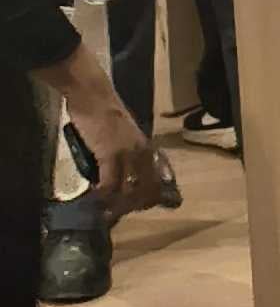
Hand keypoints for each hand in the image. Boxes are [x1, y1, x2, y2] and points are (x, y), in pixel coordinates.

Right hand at [43, 51, 170, 216]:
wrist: (93, 95)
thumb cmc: (104, 112)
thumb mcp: (124, 135)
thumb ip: (128, 153)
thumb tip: (121, 175)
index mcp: (148, 148)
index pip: (159, 180)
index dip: (151, 198)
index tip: (138, 207)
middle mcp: (143, 153)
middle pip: (147, 190)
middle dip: (134, 206)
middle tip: (117, 212)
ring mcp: (128, 154)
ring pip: (129, 191)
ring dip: (117, 205)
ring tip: (105, 211)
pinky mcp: (110, 154)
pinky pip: (110, 184)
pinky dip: (102, 195)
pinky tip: (95, 197)